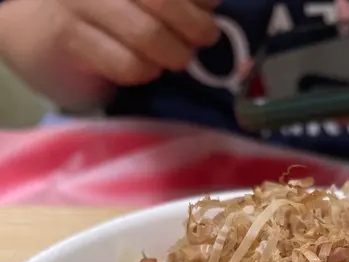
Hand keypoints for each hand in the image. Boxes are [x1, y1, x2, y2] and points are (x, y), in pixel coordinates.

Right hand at [53, 0, 219, 86]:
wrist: (41, 29)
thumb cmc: (105, 10)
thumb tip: (210, 3)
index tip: (211, 7)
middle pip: (162, 0)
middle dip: (194, 25)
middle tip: (203, 38)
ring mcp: (78, 0)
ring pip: (146, 35)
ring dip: (173, 54)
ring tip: (178, 57)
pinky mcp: (68, 36)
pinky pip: (126, 64)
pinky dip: (145, 72)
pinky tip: (147, 68)